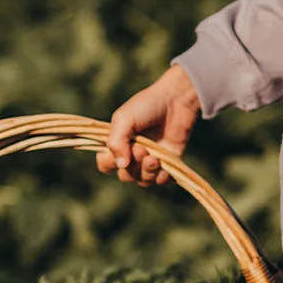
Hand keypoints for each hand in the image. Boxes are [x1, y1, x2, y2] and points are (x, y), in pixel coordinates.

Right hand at [95, 65, 201, 186]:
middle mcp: (133, 154)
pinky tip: (164, 168)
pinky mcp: (169, 163)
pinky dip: (161, 178)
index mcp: (118, 143)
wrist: (177, 100)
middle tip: (141, 149)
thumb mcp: (124, 118)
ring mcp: (151, 159)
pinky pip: (161, 181)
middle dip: (132, 166)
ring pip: (143, 180)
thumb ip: (116, 141)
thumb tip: (121, 165)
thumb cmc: (147, 106)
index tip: (118, 150)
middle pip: (125, 175)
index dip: (109, 162)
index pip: (105, 164)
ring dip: (147, 172)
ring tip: (154, 158)